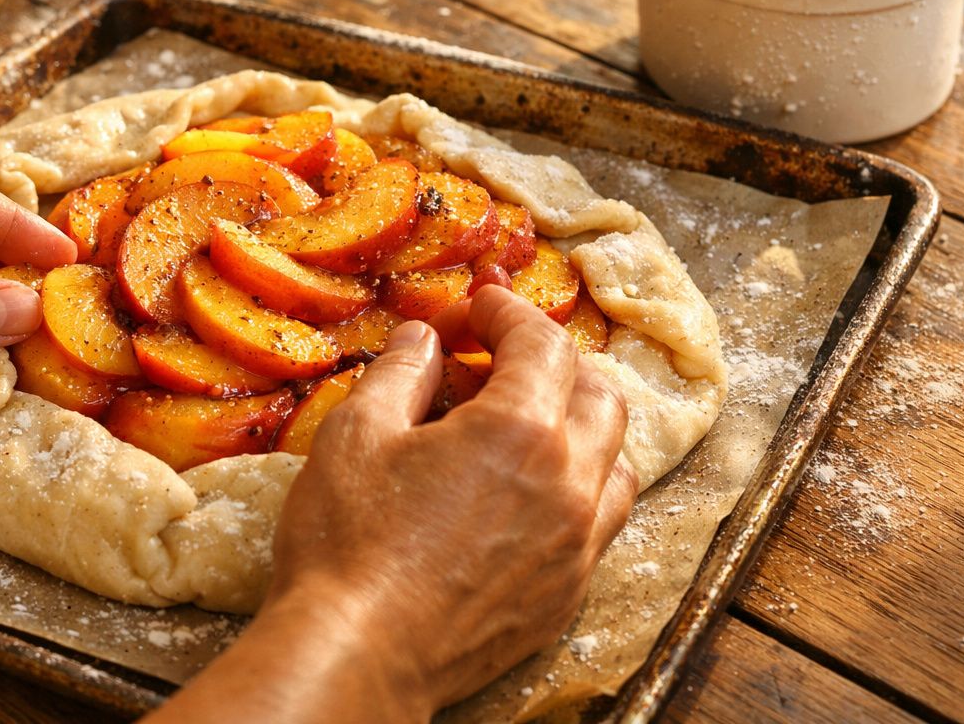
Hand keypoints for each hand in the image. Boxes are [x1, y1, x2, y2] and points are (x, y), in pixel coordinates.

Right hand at [147, 286, 635, 721]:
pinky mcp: (567, 594)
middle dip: (550, 363)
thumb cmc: (348, 542)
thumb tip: (424, 339)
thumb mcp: (357, 433)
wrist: (359, 654)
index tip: (474, 309)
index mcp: (520, 430)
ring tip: (522, 426)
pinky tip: (524, 495)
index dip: (506, 313)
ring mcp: (576, 545)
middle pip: (597, 394)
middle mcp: (569, 483)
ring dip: (577, 428)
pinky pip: (600, 525)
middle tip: (494, 361)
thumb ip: (402, 372)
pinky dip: (576, 491)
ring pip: (615, 462)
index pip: (542, 343)